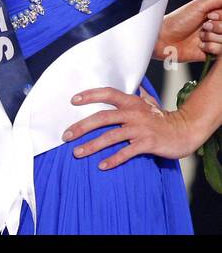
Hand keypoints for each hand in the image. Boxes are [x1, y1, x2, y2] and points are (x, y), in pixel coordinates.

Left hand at [64, 86, 204, 168]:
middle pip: (102, 118)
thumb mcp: (147, 103)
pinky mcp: (148, 143)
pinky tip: (101, 166)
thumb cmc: (161, 117)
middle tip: (66, 135)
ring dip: (92, 146)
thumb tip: (124, 87)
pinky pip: (126, 152)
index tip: (72, 100)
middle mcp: (134, 113)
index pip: (107, 94)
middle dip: (81, 127)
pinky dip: (113, 159)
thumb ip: (134, 96)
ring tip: (77, 153)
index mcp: (131, 102)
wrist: (185, 130)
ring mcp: (141, 129)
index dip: (90, 95)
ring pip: (111, 137)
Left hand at [155, 0, 221, 64]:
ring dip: (212, 37)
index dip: (221, 17)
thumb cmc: (177, 20)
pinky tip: (199, 45)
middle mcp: (216, 28)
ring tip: (199, 37)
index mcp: (215, 15)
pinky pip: (221, 52)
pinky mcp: (211, 54)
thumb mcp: (199, 5)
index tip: (210, 16)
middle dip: (217, 27)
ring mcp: (214, 41)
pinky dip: (210, 47)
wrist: (163, 39)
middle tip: (204, 26)